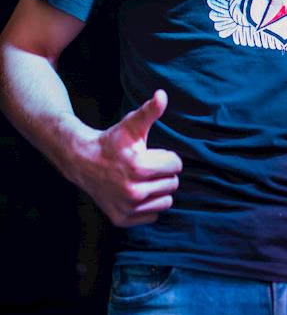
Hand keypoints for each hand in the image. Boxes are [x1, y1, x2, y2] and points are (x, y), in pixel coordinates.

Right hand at [74, 89, 182, 227]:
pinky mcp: (123, 219)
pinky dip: (148, 205)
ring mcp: (127, 208)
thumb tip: (162, 94)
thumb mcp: (131, 124)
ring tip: (143, 179)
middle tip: (147, 166)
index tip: (152, 154)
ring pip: (166, 201)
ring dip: (159, 190)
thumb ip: (150, 111)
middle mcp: (133, 191)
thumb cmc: (112, 141)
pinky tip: (136, 192)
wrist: (82, 161)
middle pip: (173, 183)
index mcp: (139, 167)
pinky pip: (153, 215)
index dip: (167, 157)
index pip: (177, 165)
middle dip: (163, 173)